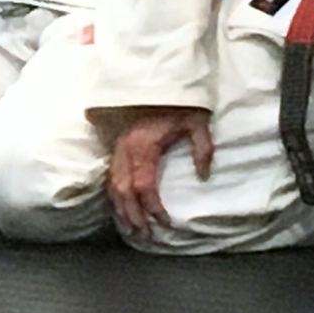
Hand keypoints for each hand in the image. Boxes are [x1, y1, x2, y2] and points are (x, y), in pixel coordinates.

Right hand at [100, 104, 215, 233]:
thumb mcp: (197, 122)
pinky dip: (114, 192)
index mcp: (144, 145)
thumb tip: (203, 176)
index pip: (145, 186)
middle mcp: (125, 148)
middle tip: (145, 236)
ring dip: (121, 207)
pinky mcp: (116, 143)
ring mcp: (118, 145)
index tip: (166, 222)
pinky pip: (110, 173)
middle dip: (133, 215)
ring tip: (131, 228)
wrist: (154, 76)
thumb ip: (202, 149)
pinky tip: (120, 205)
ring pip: (112, 183)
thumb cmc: (178, 100)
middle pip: (123, 189)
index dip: (153, 207)